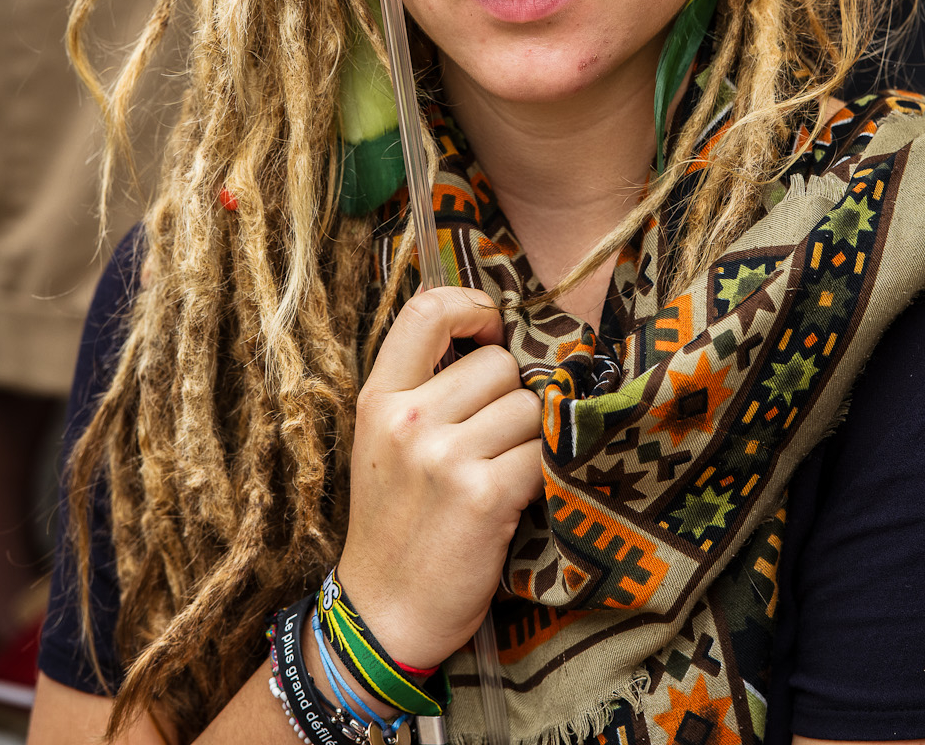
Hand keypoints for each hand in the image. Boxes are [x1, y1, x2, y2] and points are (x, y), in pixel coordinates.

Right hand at [339, 287, 543, 668]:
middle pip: (500, 363)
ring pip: (530, 407)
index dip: (473, 308)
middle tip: (493, 442)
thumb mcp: (385, 443)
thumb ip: (425, 388)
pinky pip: (545, 453)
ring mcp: (445, 457)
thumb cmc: (396, 523)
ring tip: (503, 474)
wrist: (384, 616)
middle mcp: (408, 420)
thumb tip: (493, 335)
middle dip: (512, 397)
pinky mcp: (484, 496)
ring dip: (532, 439)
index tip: (490, 330)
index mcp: (379, 399)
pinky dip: (545, 474)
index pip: (427, 310)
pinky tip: (520, 498)